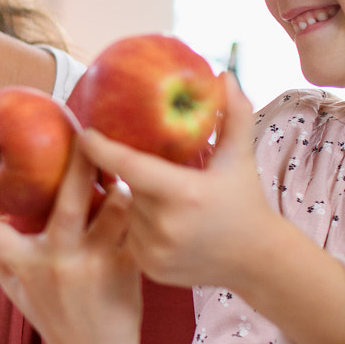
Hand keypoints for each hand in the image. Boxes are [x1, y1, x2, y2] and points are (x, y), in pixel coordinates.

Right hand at [0, 131, 145, 343]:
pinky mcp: (125, 269)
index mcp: (23, 266)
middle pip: (67, 204)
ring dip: (118, 183)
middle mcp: (56, 263)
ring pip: (113, 209)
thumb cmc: (54, 316)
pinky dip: (137, 206)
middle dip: (77, 164)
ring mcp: (93, 266)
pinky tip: (143, 191)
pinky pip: (133, 226)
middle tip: (82, 132)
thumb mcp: (17, 293)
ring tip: (121, 163)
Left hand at [75, 75, 283, 292]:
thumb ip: (233, 114)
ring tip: (173, 205)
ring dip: (139, 203)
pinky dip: (141, 227)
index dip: (101, 149)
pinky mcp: (149, 269)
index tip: (85, 133)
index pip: (128, 166)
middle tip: (164, 176)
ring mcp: (155, 250)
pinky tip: (169, 226)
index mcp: (183, 193)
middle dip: (139, 178)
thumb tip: (223, 74)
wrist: (259, 261)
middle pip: (130, 189)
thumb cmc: (247, 202)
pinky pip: (129, 237)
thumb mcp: (241, 157)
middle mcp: (164, 225)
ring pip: (127, 214)